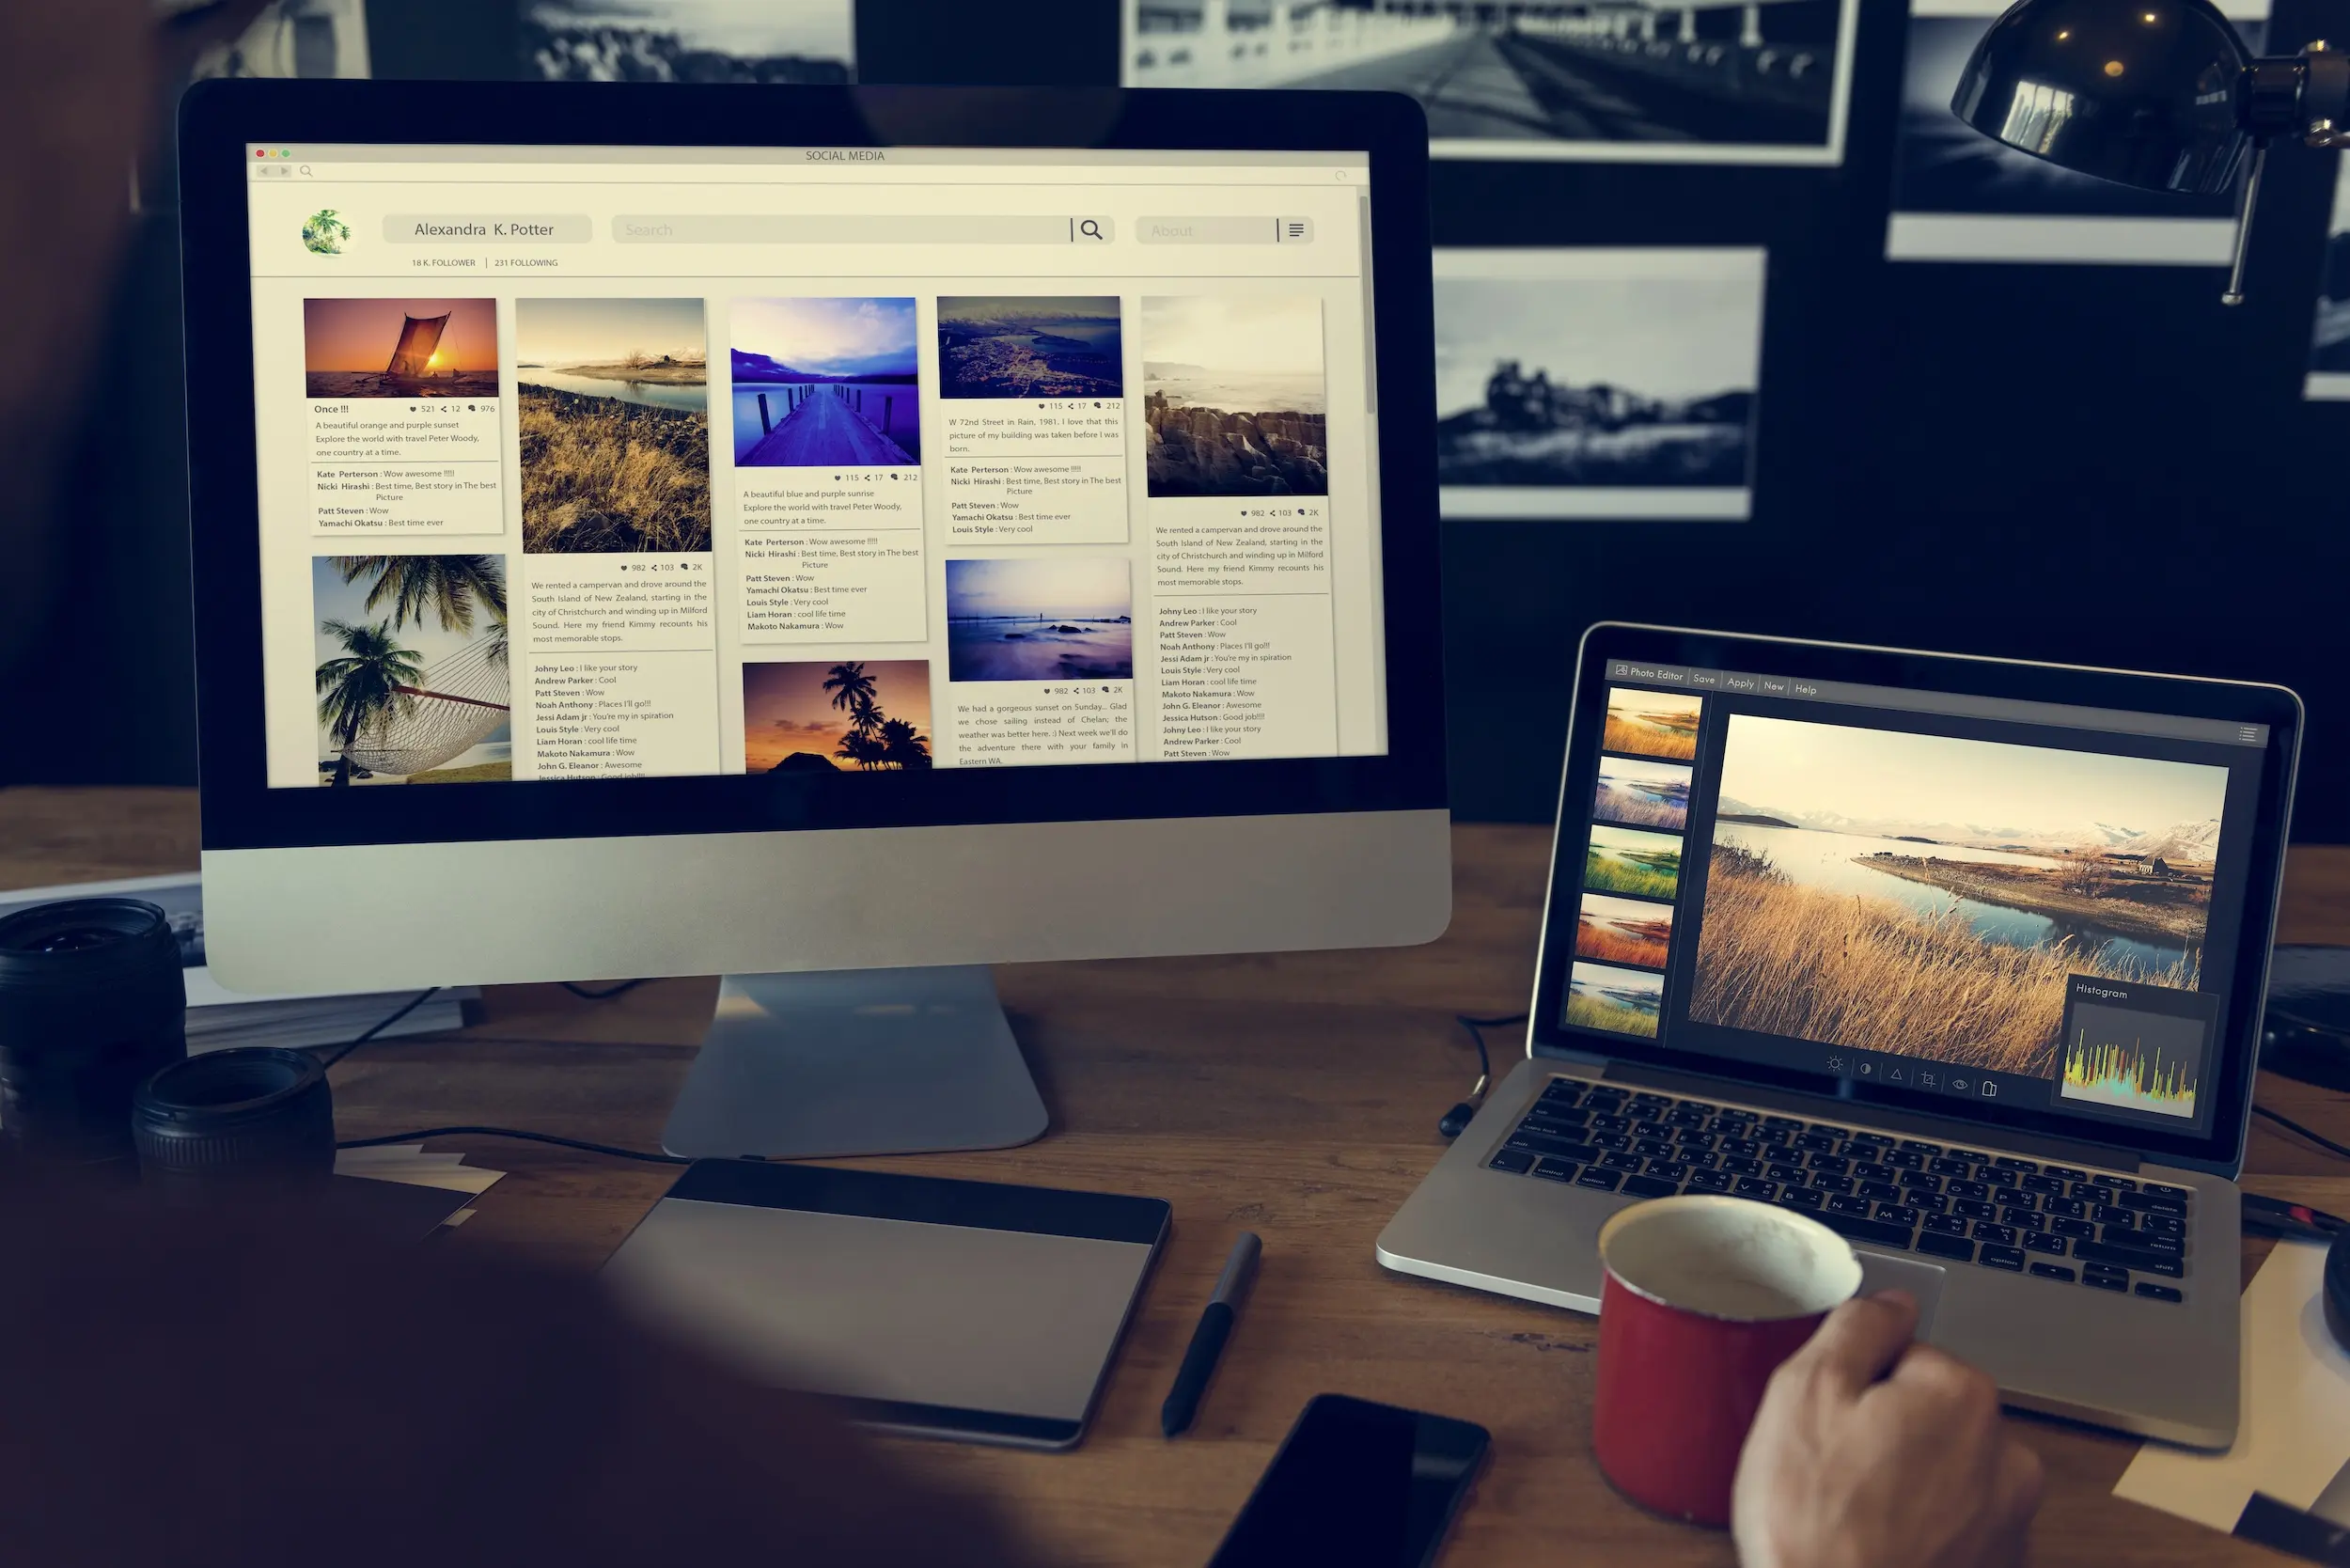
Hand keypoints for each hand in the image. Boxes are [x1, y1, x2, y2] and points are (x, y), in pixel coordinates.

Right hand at [1732, 1291, 2041, 1567]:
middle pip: (1930, 1413)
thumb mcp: (1804, 1392)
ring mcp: (2007, 1520)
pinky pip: (1954, 1526)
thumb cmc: (1816, 1524)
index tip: (1828, 1420)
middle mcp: (2004, 1453)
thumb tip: (1893, 1301)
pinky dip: (1921, 1530)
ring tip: (1852, 1515)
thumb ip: (1857, 1328)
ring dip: (1905, 1482)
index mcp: (1961, 1394)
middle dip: (1885, 1431)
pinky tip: (1876, 1545)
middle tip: (1832, 1469)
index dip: (1855, 1385)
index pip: (1905, 1354)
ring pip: (1943, 1471)